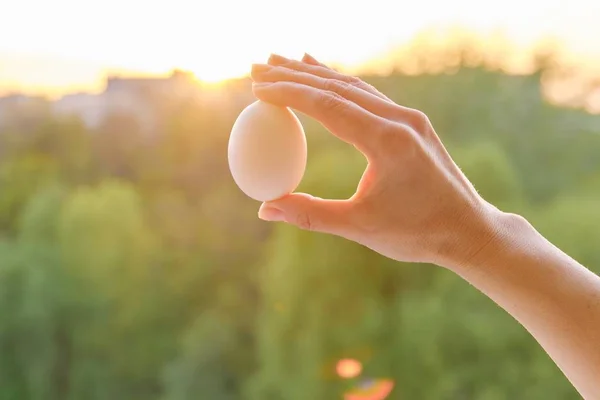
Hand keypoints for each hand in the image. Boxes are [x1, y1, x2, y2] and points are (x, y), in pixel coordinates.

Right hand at [250, 53, 500, 268]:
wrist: (469, 229)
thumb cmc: (416, 233)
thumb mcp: (359, 227)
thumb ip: (309, 214)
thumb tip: (264, 209)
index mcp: (386, 141)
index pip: (327, 106)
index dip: (288, 93)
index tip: (258, 87)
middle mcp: (400, 120)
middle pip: (337, 86)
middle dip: (295, 74)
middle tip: (258, 65)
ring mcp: (409, 118)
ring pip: (354, 87)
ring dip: (317, 74)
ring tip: (284, 63)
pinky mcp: (413, 123)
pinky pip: (370, 96)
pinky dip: (342, 86)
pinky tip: (326, 79)